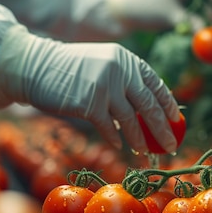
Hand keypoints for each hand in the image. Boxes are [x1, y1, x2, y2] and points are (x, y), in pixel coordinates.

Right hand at [0, 25, 180, 152]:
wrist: (35, 66)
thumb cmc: (71, 70)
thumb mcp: (104, 65)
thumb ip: (125, 81)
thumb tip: (148, 110)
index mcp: (127, 59)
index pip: (156, 84)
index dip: (168, 105)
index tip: (176, 121)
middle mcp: (120, 70)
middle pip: (149, 105)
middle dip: (163, 129)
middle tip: (171, 146)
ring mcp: (105, 86)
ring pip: (130, 120)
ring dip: (140, 139)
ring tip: (146, 152)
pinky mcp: (89, 103)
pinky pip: (109, 127)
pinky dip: (115, 138)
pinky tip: (119, 146)